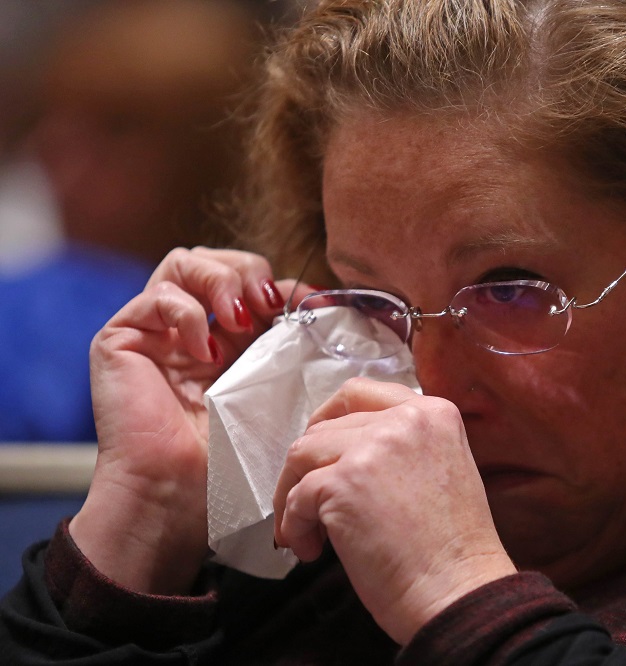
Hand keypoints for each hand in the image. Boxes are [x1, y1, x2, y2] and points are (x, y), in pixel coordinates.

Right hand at [70, 247, 292, 593]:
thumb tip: (321, 304)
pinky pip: (156, 297)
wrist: (178, 496)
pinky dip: (187, 313)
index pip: (250, 282)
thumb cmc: (228, 458)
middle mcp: (189, 329)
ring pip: (184, 263)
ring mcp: (153, 331)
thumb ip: (286, 347)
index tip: (313, 302)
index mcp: (227, 339)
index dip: (281, 282)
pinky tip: (205, 351)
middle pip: (216, 260)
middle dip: (248, 271)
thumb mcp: (272, 390)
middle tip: (267, 305)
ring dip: (220, 281)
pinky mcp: (120, 339)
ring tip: (238, 319)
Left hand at [273, 378, 515, 644]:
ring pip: (302, 454)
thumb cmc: (452, 551)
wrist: (458, 592)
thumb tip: (346, 451)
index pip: (361, 392)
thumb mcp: (443, 469)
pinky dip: (294, 525)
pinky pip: (296, 497)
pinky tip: (311, 550)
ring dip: (293, 495)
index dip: (329, 419)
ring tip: (308, 533)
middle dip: (307, 465)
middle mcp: (404, 419)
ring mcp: (372, 448)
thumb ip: (404, 446)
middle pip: (325, 426)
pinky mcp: (343, 483)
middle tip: (305, 500)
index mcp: (432, 413)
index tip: (320, 449)